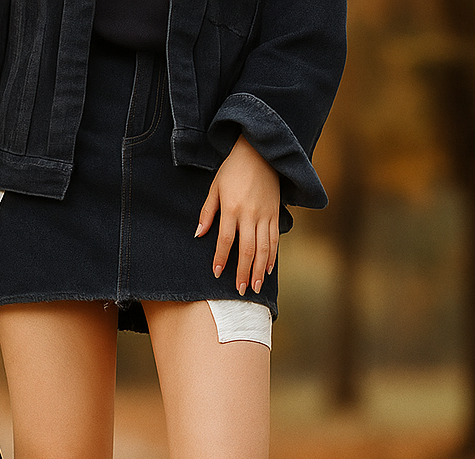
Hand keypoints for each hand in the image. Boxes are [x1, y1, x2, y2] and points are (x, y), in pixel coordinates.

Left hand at [196, 135, 280, 295]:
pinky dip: (272, 256)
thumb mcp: (215, 187)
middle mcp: (250, 214)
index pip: (225, 240)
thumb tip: (199, 235)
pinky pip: (275, 239)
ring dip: (259, 270)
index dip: (221, 258)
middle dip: (243, 272)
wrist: (260, 151)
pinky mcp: (275, 213)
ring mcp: (265, 214)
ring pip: (263, 248)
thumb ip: (207, 212)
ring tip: (255, 287)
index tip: (217, 274)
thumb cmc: (233, 169)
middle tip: (240, 290)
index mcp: (231, 208)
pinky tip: (267, 270)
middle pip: (247, 249)